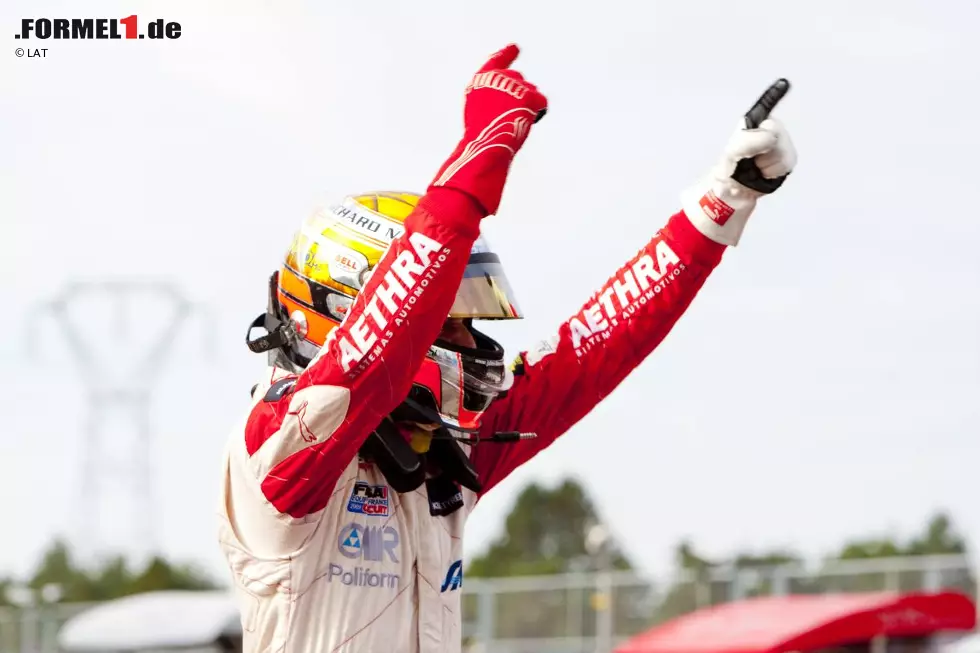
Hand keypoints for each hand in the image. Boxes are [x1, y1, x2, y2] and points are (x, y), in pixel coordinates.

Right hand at [430, 44, 547, 215]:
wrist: (484, 148)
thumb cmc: (480, 139)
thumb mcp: (481, 114)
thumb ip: (493, 100)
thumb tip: (516, 99)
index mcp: (480, 81)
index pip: (496, 61)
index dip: (507, 54)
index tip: (515, 47)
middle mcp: (496, 77)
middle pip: (519, 79)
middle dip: (520, 96)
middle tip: (511, 117)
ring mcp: (512, 84)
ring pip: (532, 91)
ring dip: (527, 108)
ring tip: (513, 123)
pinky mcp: (527, 95)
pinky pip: (542, 103)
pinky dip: (538, 114)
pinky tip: (527, 123)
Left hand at [681, 80, 797, 245]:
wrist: (735, 190)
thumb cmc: (730, 169)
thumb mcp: (734, 152)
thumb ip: (749, 141)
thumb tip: (770, 136)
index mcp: (755, 125)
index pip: (766, 107)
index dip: (775, 94)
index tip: (784, 82)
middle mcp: (770, 130)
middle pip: (777, 134)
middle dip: (763, 149)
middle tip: (751, 159)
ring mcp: (780, 144)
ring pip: (782, 151)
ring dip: (766, 163)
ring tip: (756, 167)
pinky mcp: (787, 159)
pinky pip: (786, 163)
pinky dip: (773, 171)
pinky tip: (764, 172)